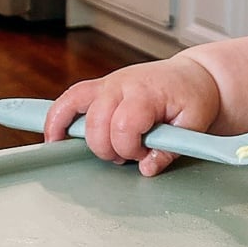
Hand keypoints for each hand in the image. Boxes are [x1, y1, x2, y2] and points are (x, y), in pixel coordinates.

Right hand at [43, 57, 221, 176]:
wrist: (192, 77)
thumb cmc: (193, 98)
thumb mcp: (194, 124)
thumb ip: (171, 150)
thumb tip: (147, 169)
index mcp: (146, 92)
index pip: (124, 126)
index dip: (131, 149)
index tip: (145, 154)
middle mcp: (121, 84)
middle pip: (96, 124)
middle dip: (110, 149)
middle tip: (129, 154)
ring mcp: (107, 84)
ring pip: (74, 109)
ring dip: (82, 137)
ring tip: (95, 150)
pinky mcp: (99, 88)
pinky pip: (68, 99)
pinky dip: (56, 118)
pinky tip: (54, 136)